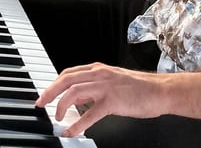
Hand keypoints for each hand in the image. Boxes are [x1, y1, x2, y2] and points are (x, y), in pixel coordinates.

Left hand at [36, 63, 165, 137]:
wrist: (160, 91)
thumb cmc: (139, 88)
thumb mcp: (113, 81)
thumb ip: (94, 87)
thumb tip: (77, 97)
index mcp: (98, 69)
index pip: (68, 73)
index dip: (54, 84)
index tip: (45, 95)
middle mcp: (99, 74)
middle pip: (66, 79)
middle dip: (49, 92)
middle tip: (40, 104)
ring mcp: (105, 87)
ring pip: (74, 92)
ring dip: (61, 106)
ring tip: (58, 118)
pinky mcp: (112, 101)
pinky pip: (89, 114)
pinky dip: (77, 124)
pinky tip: (71, 132)